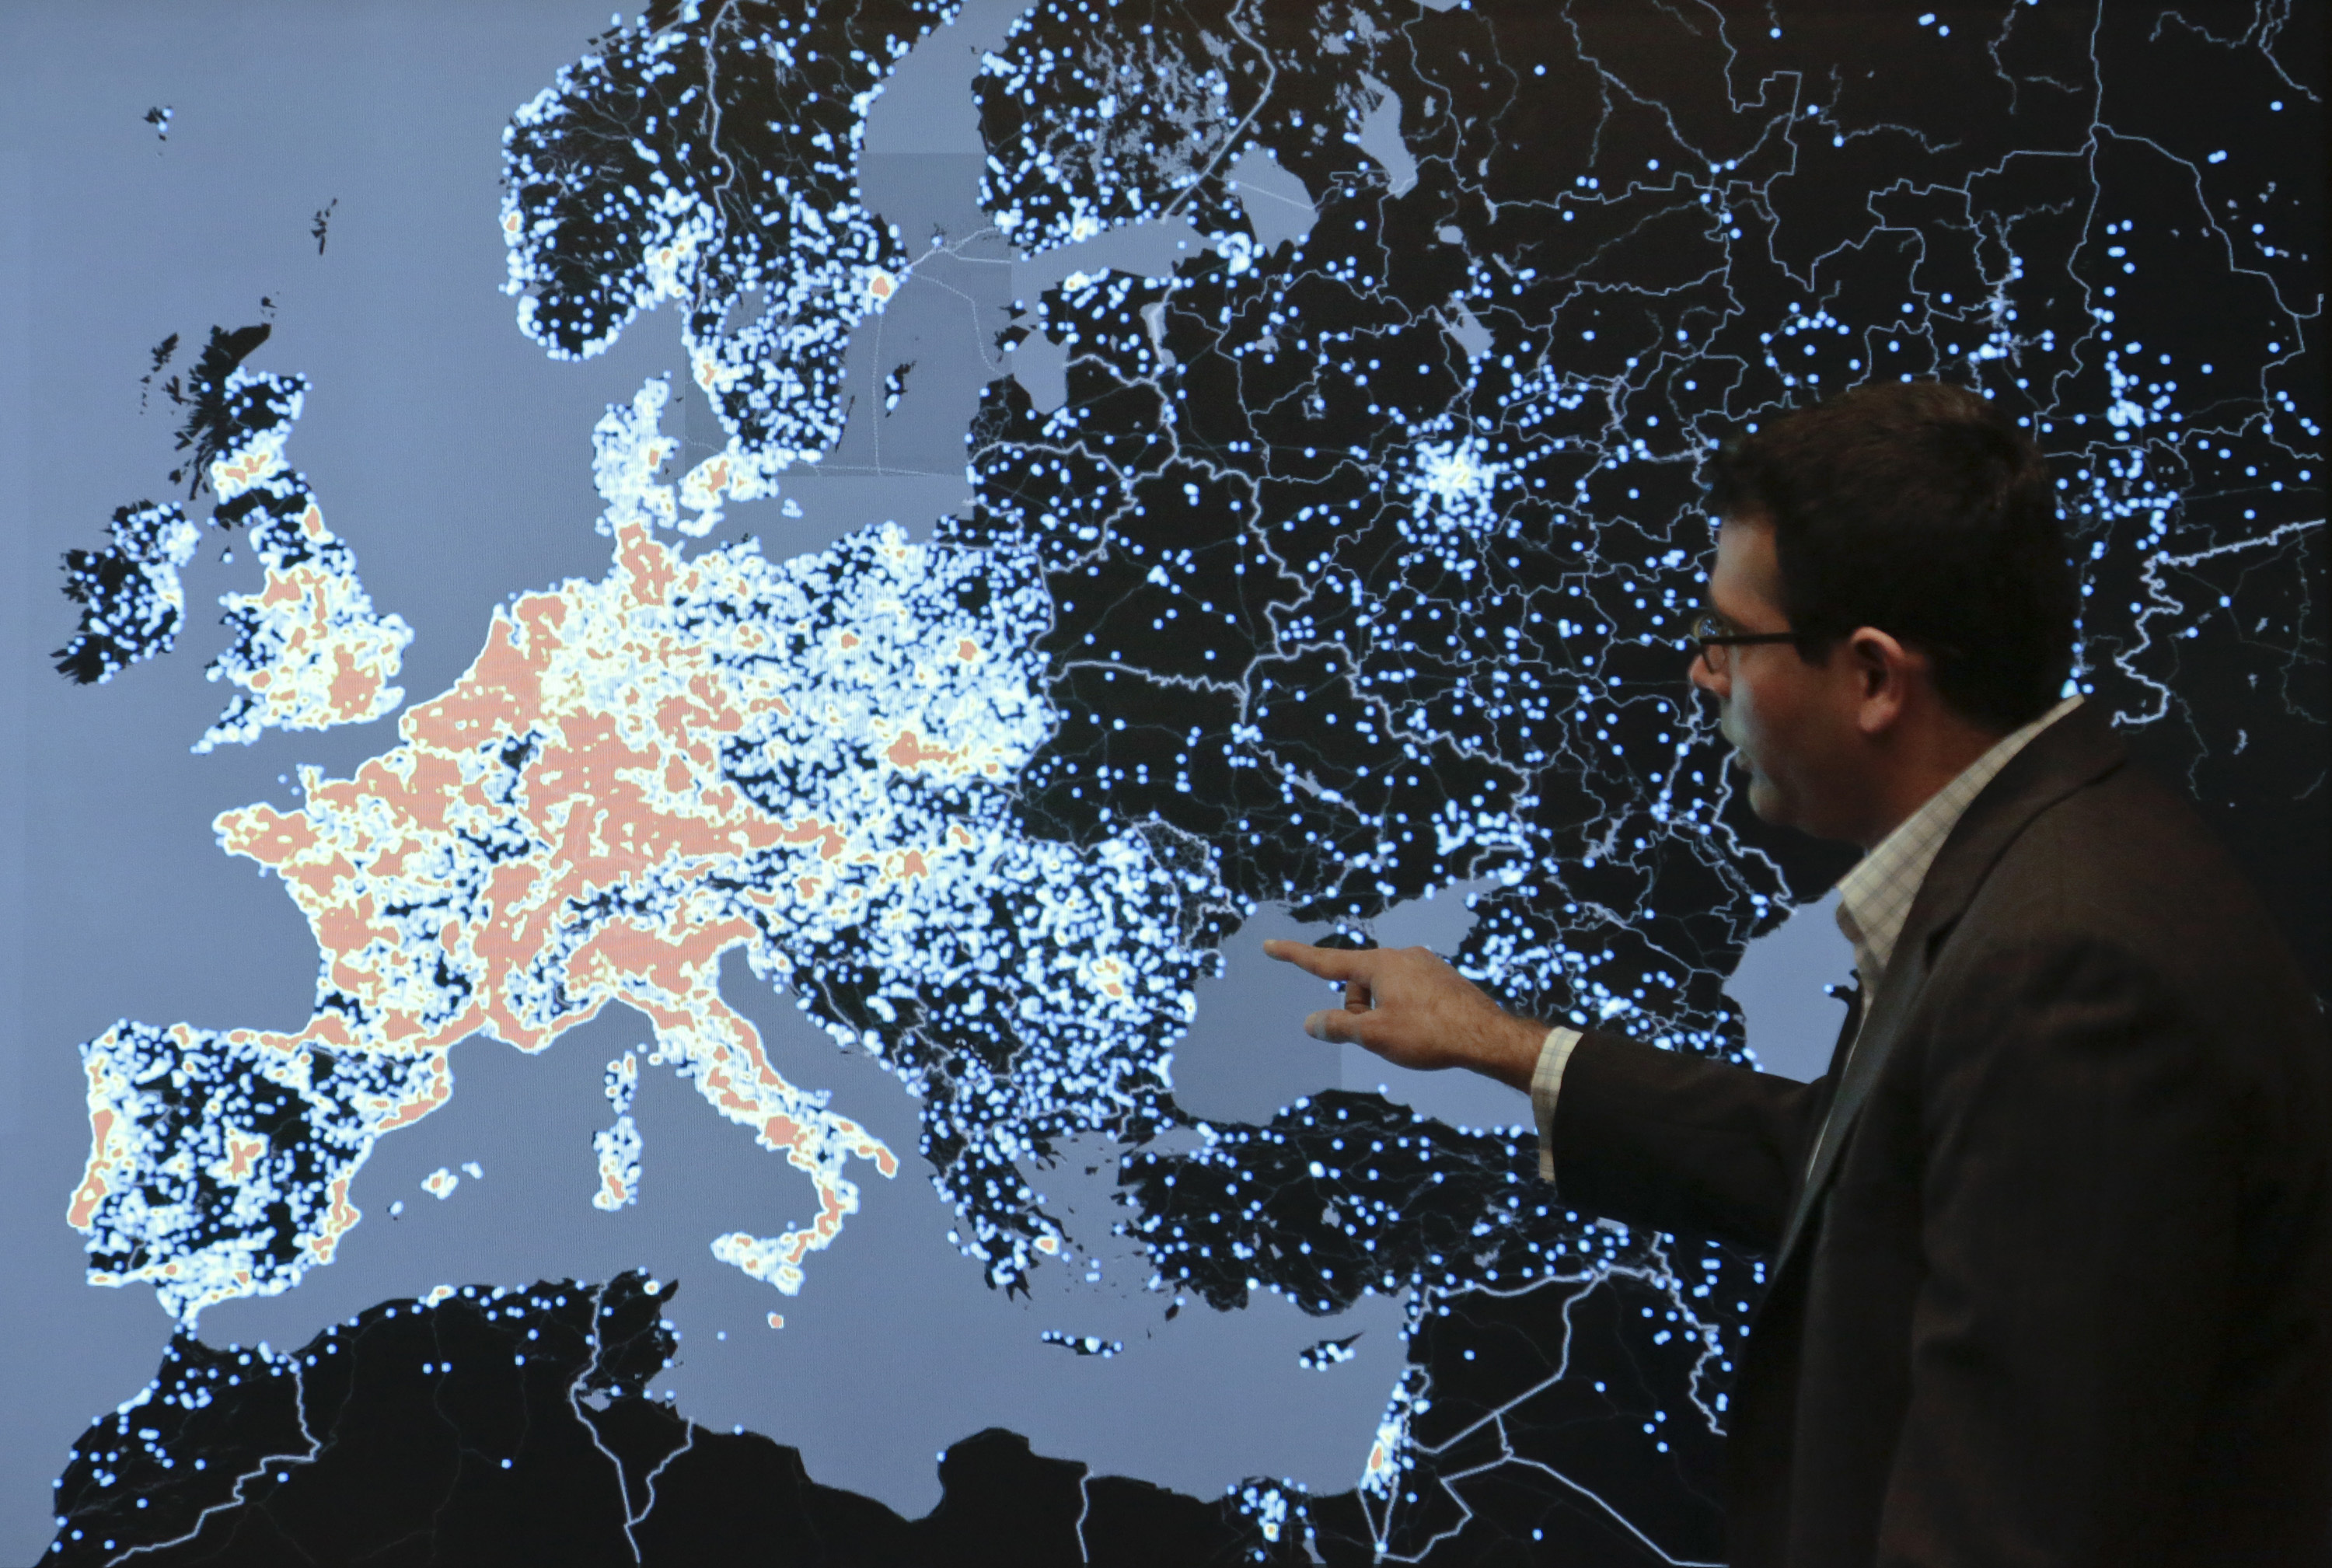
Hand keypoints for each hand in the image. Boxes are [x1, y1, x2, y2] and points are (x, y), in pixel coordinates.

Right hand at [1260, 939, 1549, 1091]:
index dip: (1294, 956)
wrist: (1488, 1037)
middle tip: (1383, 1036)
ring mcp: (1425, 965)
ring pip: (1385, 991)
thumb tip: (1311, 1023)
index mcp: (1379, 964)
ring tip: (1412, 1036)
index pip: (1326, 961)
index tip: (1270, 945)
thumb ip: (1338, 1027)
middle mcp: (1401, 956)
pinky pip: (1409, 994)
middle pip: (1359, 985)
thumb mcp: (1374, 1036)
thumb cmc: (1429, 1034)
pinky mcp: (1442, 978)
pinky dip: (1407, 1012)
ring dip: (1385, 1013)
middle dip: (1360, 1011)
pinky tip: (1427, 1031)